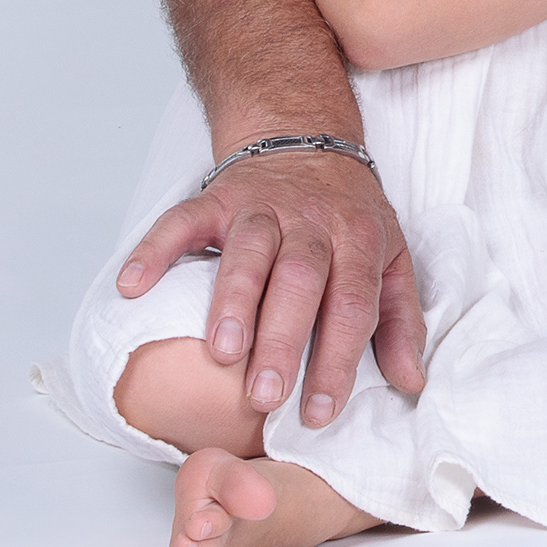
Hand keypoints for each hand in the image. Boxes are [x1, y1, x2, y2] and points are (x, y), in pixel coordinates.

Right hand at [116, 144, 424, 429]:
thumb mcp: (391, 258)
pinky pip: (183, 219)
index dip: (338, 359)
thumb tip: (411, 382)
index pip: (353, 303)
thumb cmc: (348, 213)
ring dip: (234, 300)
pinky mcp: (216, 197)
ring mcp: (262, 207)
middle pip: (301, 279)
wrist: (305, 135)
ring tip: (222, 352)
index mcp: (358, 240)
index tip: (318, 412)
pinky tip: (134, 286)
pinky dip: (156, 249)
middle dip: (284, 339)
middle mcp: (312, 222)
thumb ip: (400, 321)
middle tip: (265, 395)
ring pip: (250, 251)